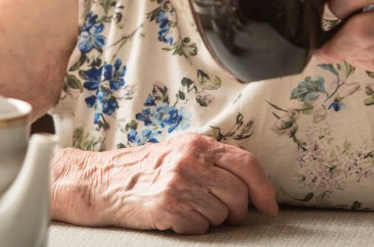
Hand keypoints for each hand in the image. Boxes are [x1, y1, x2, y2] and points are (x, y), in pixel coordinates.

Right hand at [59, 132, 277, 233]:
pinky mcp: (168, 207)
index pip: (246, 163)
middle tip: (228, 215)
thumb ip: (213, 160)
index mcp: (198, 144)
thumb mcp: (180, 151)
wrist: (104, 182)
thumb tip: (253, 184)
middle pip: (239, 193)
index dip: (264, 188)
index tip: (270, 206)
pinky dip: (194, 228)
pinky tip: (177, 217)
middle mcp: (190, 161)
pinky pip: (201, 228)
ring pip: (222, 214)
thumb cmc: (147, 169)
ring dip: (213, 219)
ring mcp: (179, 184)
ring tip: (191, 209)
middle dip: (238, 210)